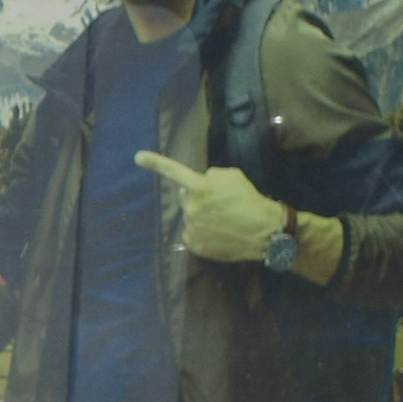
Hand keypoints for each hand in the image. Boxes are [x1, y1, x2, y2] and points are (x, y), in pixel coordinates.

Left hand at [135, 152, 287, 264]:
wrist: (264, 232)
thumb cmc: (251, 200)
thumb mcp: (234, 176)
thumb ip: (212, 176)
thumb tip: (202, 182)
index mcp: (200, 187)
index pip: (174, 172)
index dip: (155, 163)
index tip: (138, 157)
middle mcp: (191, 207)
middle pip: (185, 196)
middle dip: (196, 196)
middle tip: (217, 202)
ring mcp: (191, 227)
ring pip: (189, 215)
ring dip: (200, 214)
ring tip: (223, 219)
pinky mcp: (193, 244)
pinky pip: (191, 232)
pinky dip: (201, 231)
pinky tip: (218, 231)